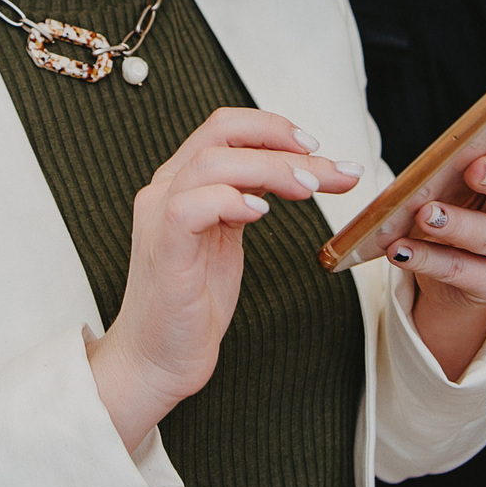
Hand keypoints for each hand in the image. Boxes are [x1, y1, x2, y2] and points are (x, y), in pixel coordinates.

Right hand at [86, 108, 362, 449]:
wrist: (157, 359)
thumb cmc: (194, 303)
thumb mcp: (228, 238)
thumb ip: (248, 198)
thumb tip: (299, 171)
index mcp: (182, 181)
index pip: (225, 128)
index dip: (272, 127)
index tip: (316, 148)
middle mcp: (166, 188)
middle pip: (221, 133)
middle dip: (281, 142)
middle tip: (328, 170)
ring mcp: (160, 216)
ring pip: (212, 162)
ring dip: (269, 168)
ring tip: (308, 190)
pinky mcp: (163, 249)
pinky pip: (190, 206)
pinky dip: (230, 199)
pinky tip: (261, 212)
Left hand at [389, 127, 485, 379]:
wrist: (461, 268)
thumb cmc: (467, 205)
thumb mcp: (467, 178)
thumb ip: (467, 158)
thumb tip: (447, 148)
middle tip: (473, 170)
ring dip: (457, 224)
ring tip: (426, 214)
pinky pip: (462, 272)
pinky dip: (427, 260)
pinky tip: (401, 250)